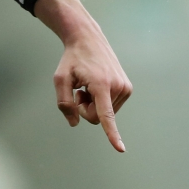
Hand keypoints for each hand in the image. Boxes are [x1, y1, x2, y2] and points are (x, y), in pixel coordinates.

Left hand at [34, 0, 131, 151]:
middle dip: (85, 109)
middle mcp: (117, 86)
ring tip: (88, 85)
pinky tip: (96, 85)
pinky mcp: (127, 88)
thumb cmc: (72, 59)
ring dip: (93, 103)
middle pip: (97, 117)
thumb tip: (75, 123)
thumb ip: (64, 103)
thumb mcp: (60, 78)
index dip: (112, 134)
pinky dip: (101, 100)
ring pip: (105, 114)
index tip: (120, 149)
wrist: (88, 39)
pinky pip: (111, 107)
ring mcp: (125, 87)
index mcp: (100, 85)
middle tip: (79, 90)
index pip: (105, 115)